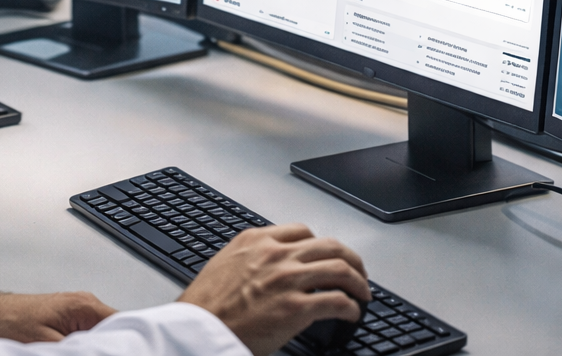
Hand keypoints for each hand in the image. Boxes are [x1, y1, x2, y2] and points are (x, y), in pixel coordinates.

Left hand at [0, 291, 116, 340]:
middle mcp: (87, 303)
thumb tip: (101, 350)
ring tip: (81, 351)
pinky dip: (89, 344)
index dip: (127, 341)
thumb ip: (78, 349)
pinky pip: (90, 332)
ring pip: (103, 332)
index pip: (123, 322)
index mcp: (85, 306)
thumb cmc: (13, 323)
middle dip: (112, 345)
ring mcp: (80, 309)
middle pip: (116, 328)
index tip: (127, 351)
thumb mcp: (48, 344)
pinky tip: (78, 350)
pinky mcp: (72, 317)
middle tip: (100, 352)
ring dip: (99, 345)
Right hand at [179, 224, 369, 355]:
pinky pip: (337, 301)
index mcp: (257, 241)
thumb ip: (250, 259)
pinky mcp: (296, 308)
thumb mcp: (225, 265)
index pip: (302, 231)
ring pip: (340, 269)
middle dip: (350, 259)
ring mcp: (287, 279)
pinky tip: (352, 314)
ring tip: (363, 292)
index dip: (322, 244)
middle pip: (329, 246)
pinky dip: (351, 307)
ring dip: (358, 281)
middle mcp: (276, 254)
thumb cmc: (206, 306)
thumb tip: (267, 269)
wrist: (198, 330)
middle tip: (357, 272)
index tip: (328, 255)